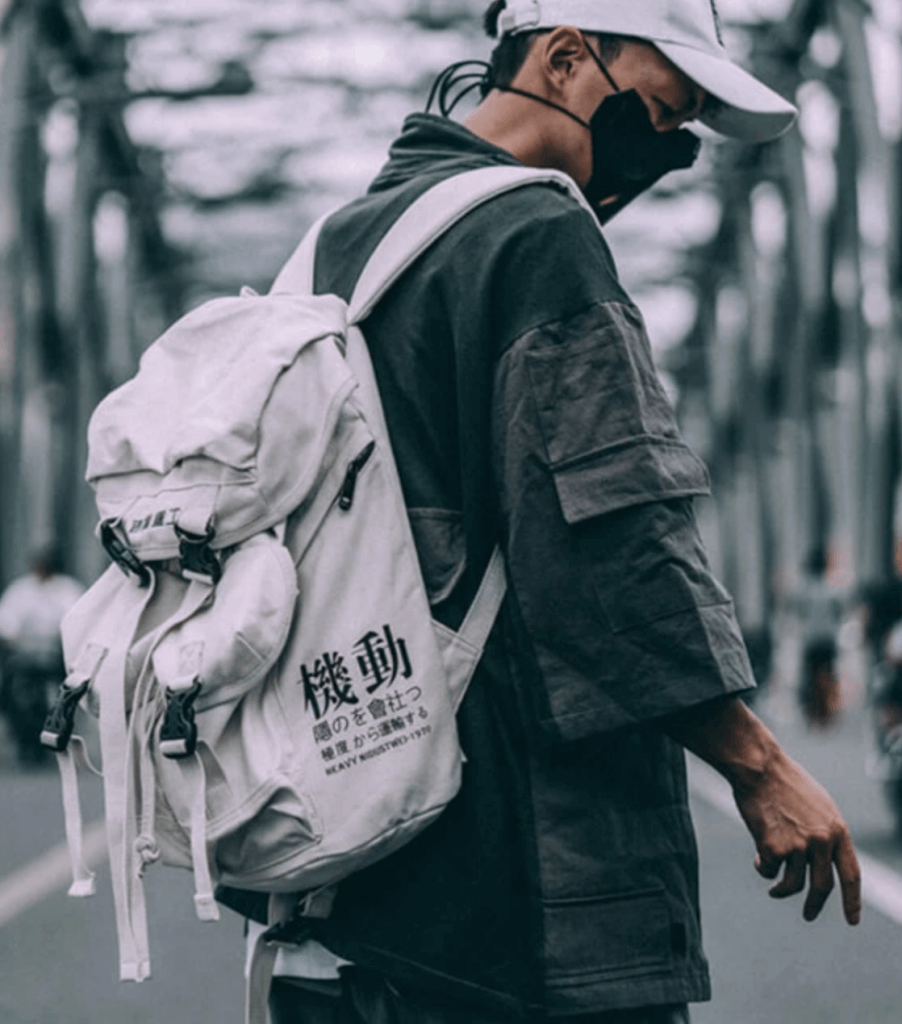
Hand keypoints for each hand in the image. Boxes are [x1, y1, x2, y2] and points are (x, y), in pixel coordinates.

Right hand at [732, 747, 860, 924]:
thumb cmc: (784, 781)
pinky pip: (768, 870)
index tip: (852, 920)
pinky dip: (763, 868)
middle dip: (815, 906)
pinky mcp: (774, 847)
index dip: (853, 900)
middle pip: (823, 886)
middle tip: (809, 916)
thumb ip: (825, 832)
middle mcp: (822, 841)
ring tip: (773, 888)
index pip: (852, 874)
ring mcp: (799, 845)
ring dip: (781, 890)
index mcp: (837, 829)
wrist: (759, 767)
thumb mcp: (818, 805)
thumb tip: (824, 859)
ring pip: (793, 884)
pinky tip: (757, 856)